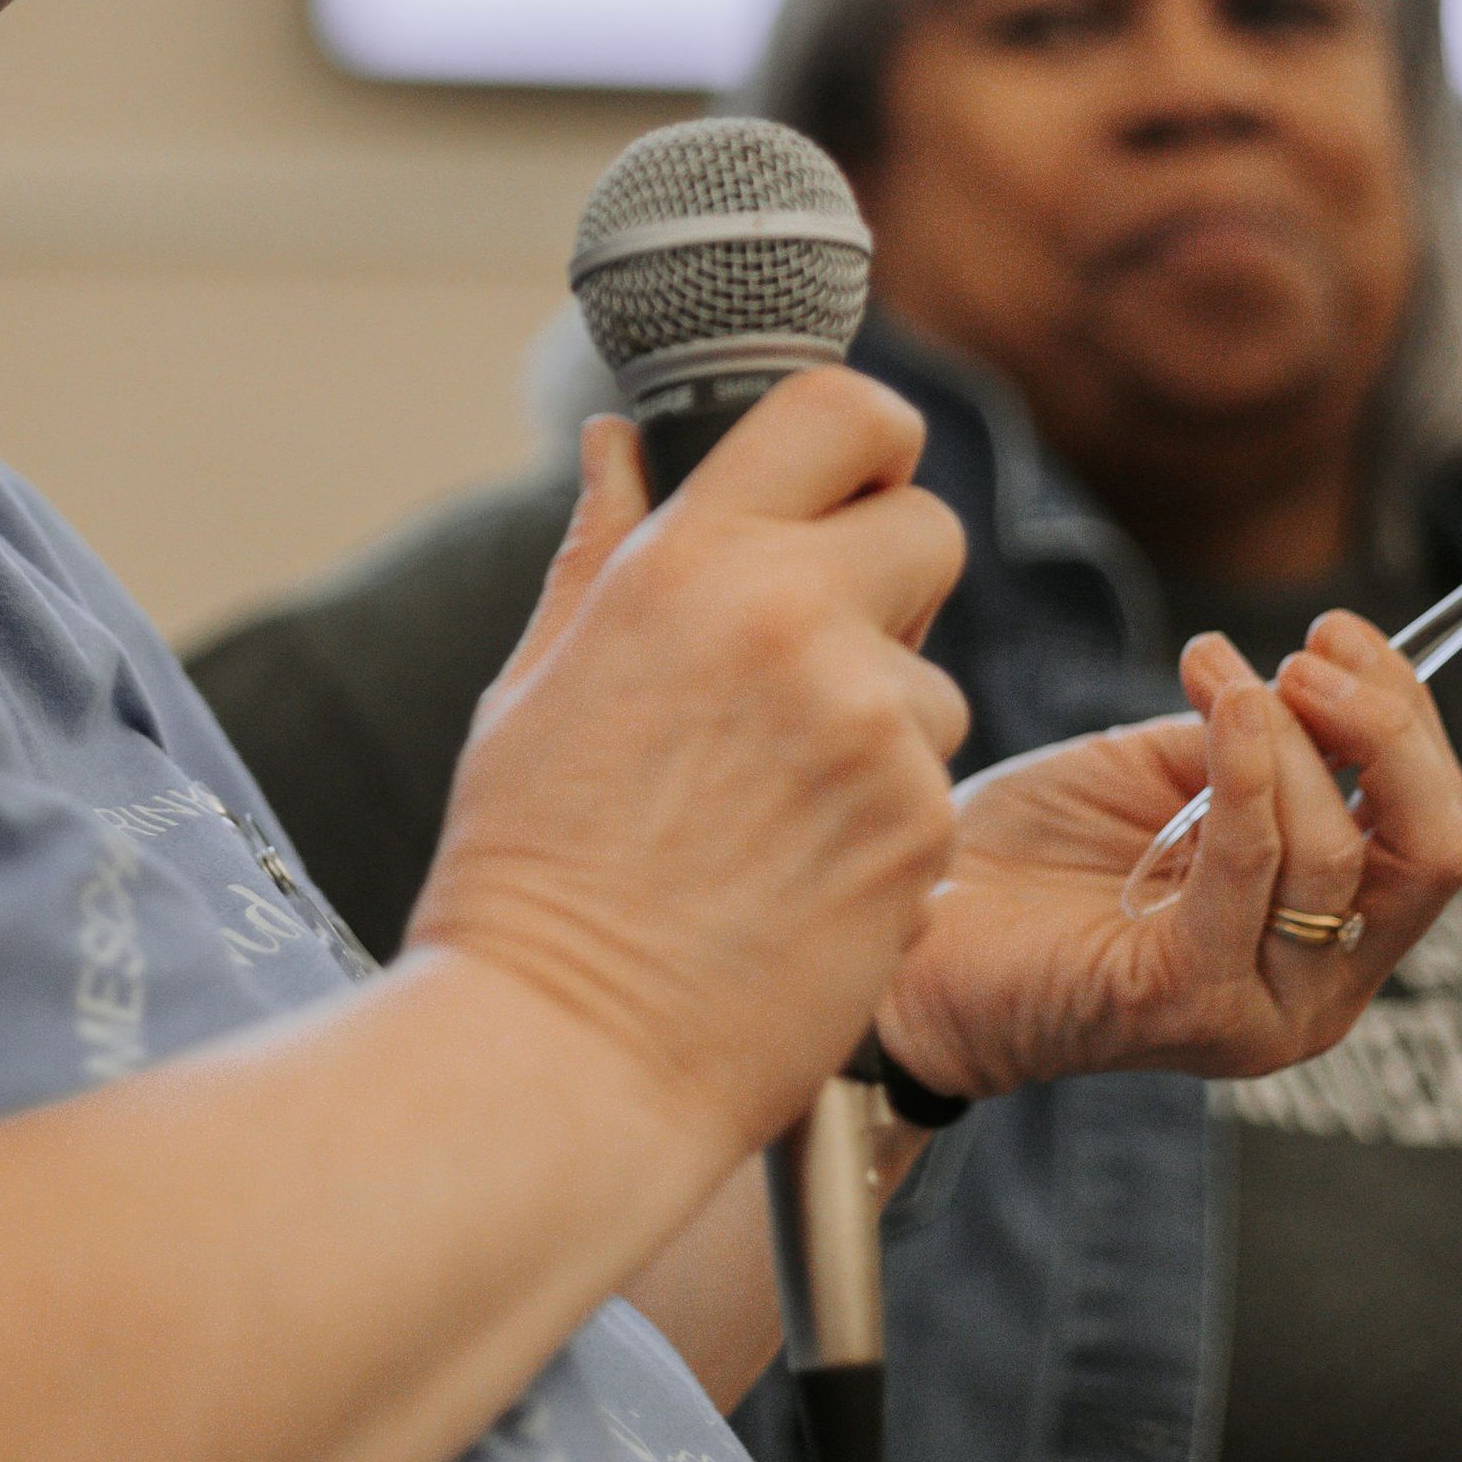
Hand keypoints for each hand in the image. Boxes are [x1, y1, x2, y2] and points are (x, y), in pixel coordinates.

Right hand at [409, 372, 968, 1158]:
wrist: (562, 1050)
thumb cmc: (527, 866)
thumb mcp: (540, 676)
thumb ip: (604, 543)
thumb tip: (616, 442)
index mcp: (689, 559)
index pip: (843, 411)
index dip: (864, 440)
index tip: (850, 483)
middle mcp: (794, 616)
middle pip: (929, 528)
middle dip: (887, 582)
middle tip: (813, 659)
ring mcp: (868, 722)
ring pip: (934, 677)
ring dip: (883, 720)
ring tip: (772, 803)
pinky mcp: (920, 825)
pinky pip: (933, 782)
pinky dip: (885, 819)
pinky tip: (797, 870)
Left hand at [878, 612, 1461, 1103]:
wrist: (906, 931)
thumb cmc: (1028, 854)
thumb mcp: (1160, 774)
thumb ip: (1249, 742)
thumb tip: (1314, 677)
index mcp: (1326, 934)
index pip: (1432, 828)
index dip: (1405, 717)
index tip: (1337, 631)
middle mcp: (1316, 988)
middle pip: (1433, 854)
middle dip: (1388, 732)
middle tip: (1309, 653)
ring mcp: (1260, 1007)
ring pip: (1338, 854)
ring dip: (1285, 735)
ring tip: (1216, 669)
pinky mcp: (1189, 1003)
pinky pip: (1251, 872)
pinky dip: (1246, 772)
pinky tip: (1219, 701)